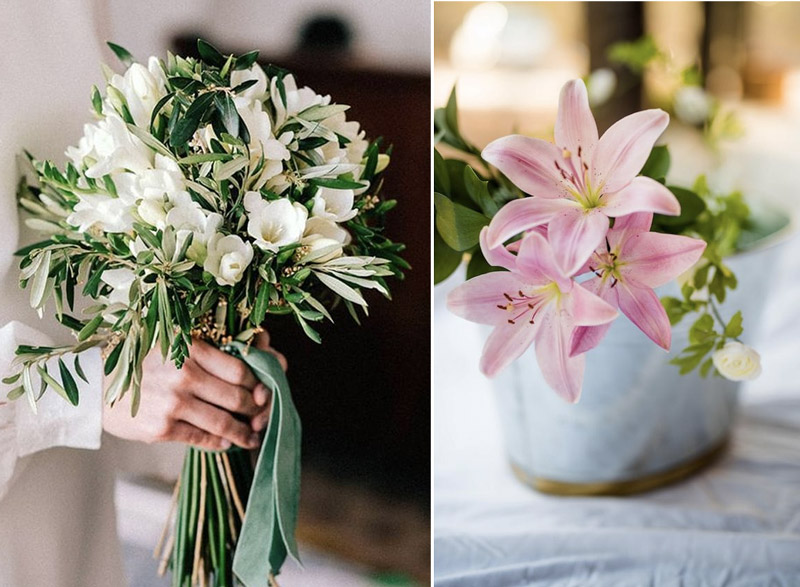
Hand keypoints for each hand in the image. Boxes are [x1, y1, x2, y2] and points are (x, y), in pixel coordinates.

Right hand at [103, 332, 285, 450]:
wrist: (96, 384)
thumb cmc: (143, 361)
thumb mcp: (175, 345)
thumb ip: (210, 354)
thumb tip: (256, 362)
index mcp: (191, 349)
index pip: (241, 370)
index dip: (258, 384)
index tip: (263, 391)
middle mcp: (184, 375)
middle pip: (237, 397)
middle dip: (256, 411)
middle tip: (263, 416)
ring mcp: (173, 403)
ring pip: (223, 422)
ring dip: (243, 433)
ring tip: (252, 437)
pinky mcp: (161, 428)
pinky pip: (201, 438)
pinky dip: (219, 442)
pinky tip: (227, 443)